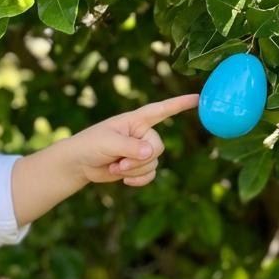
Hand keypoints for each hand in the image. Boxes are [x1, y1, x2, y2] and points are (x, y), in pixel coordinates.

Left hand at [76, 94, 200, 186]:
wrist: (79, 163)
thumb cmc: (90, 145)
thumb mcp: (108, 143)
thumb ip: (130, 147)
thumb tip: (150, 154)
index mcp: (136, 120)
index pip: (162, 109)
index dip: (180, 104)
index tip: (199, 99)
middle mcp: (142, 133)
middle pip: (158, 147)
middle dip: (139, 160)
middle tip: (118, 162)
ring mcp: (141, 150)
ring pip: (153, 163)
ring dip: (134, 170)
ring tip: (115, 167)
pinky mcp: (138, 166)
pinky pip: (150, 175)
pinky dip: (139, 179)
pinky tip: (124, 180)